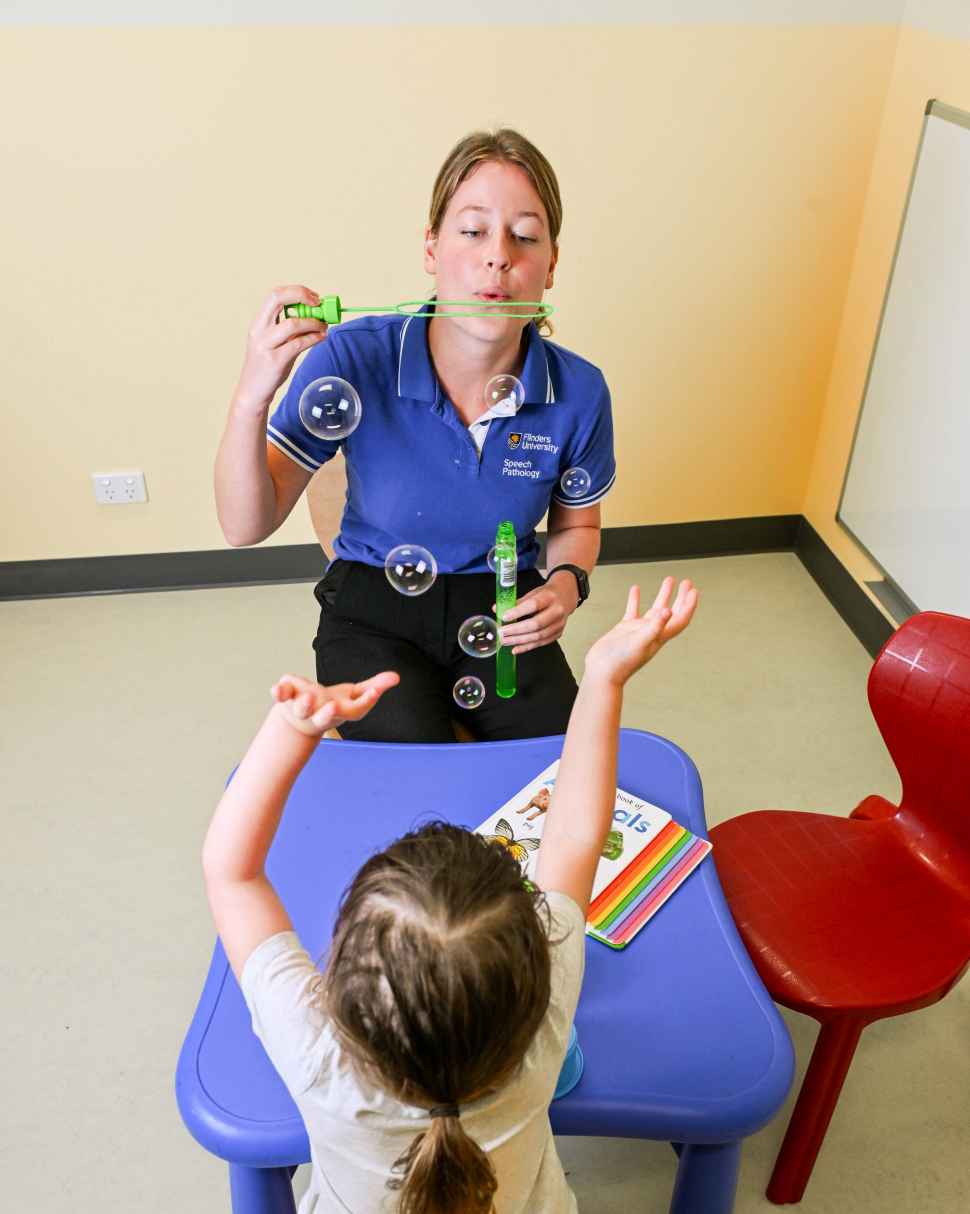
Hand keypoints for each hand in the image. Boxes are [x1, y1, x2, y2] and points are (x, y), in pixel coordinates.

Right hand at [233, 285, 328, 412]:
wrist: (253, 391)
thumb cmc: (266, 366)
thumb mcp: (275, 343)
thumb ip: (291, 330)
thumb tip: (316, 317)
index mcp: (258, 323)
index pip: (274, 295)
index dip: (295, 291)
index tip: (313, 297)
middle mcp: (259, 330)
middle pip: (278, 299)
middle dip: (301, 296)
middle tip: (318, 303)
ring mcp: (266, 345)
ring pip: (293, 323)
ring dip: (313, 322)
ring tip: (324, 326)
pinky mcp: (275, 361)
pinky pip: (299, 344)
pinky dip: (314, 338)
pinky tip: (322, 337)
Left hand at [270, 671, 399, 735]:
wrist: (299, 722)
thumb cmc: (332, 705)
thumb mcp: (354, 696)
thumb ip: (374, 687)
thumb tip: (397, 677)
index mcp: (340, 713)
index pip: (356, 709)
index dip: (366, 700)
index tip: (375, 690)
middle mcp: (320, 714)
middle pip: (324, 717)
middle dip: (328, 713)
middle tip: (332, 707)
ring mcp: (301, 707)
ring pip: (301, 708)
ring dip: (304, 705)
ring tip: (308, 697)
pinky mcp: (287, 697)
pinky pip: (281, 695)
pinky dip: (279, 692)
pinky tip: (277, 688)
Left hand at [492, 573, 577, 654]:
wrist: (566, 595)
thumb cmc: (547, 594)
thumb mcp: (534, 592)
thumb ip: (516, 602)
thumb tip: (497, 609)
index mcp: (550, 596)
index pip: (533, 605)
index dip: (518, 612)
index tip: (504, 617)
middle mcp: (557, 611)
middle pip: (536, 624)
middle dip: (516, 630)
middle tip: (502, 632)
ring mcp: (559, 624)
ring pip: (538, 636)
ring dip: (519, 640)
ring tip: (505, 641)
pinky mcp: (558, 633)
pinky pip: (541, 643)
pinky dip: (527, 647)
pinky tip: (515, 649)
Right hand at [583, 577, 698, 687]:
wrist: (602, 672)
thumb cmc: (621, 663)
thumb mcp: (640, 642)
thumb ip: (654, 626)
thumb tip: (668, 611)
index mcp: (660, 636)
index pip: (681, 619)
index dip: (689, 605)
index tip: (694, 590)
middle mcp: (653, 632)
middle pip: (673, 612)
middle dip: (681, 597)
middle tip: (686, 583)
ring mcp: (639, 630)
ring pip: (655, 609)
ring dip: (663, 595)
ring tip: (669, 581)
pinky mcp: (625, 628)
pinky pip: (633, 610)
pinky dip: (635, 599)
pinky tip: (635, 589)